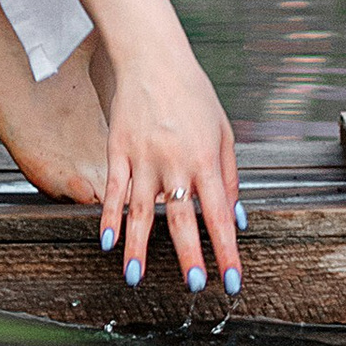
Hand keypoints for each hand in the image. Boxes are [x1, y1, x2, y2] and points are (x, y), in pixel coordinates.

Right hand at [96, 23, 241, 294]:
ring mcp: (144, 158)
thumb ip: (230, 178)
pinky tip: (108, 242)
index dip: (227, 251)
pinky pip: (114, 190)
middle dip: (189, 256)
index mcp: (207, 160)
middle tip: (193, 286)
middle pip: (183, 219)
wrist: (153, 59)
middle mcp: (176, 163)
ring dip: (139, 247)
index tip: (231, 281)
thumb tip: (237, 219)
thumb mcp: (224, 133)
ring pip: (142, 211)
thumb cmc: (194, 96)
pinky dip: (110, 217)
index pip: (220, 215)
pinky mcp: (118, 150)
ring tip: (136, 277)